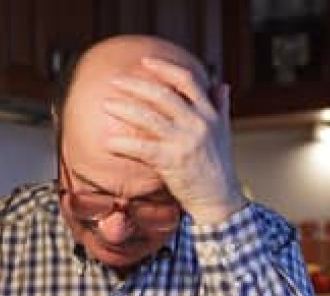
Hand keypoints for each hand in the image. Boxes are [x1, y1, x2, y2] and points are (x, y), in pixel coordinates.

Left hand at [102, 57, 246, 224]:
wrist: (219, 199)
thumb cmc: (218, 168)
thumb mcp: (223, 133)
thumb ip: (220, 107)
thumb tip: (220, 83)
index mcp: (209, 114)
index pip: (186, 80)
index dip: (165, 68)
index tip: (145, 61)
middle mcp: (198, 123)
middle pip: (162, 94)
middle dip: (136, 85)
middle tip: (115, 80)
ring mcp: (185, 141)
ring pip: (148, 117)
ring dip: (124, 108)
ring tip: (106, 104)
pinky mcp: (172, 161)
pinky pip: (141, 148)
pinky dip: (123, 143)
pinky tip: (108, 142)